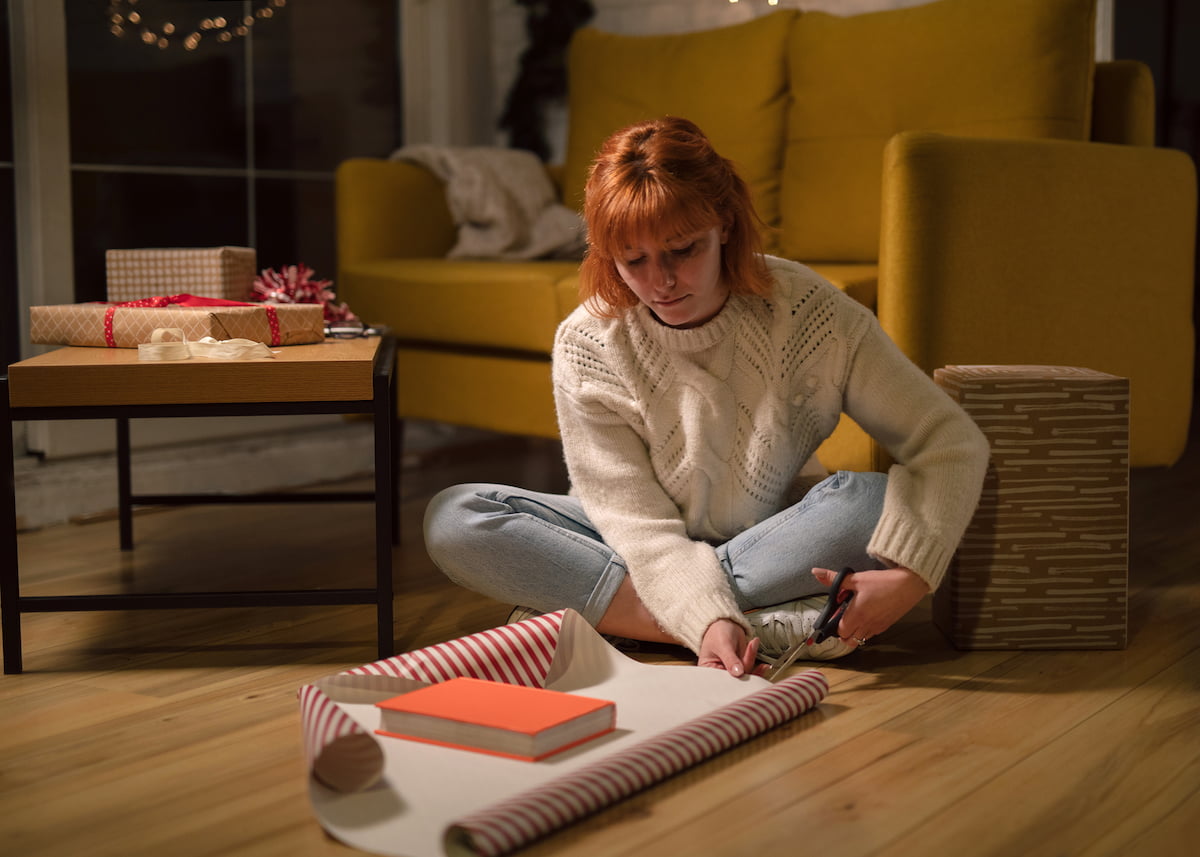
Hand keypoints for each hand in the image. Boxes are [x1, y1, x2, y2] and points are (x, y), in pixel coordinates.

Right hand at [697, 618, 764, 676]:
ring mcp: (732, 671)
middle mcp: (720, 673)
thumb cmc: (717, 632)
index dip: (732, 680)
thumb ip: (730, 659)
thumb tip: (739, 672)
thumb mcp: (723, 644)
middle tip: (751, 659)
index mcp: (709, 670)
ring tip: (752, 645)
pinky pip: (751, 670)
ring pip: (745, 674)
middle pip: (735, 679)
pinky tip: (762, 662)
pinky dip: (758, 665)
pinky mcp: (742, 667)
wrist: (725, 623)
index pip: (720, 681)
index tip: (741, 673)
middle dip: (746, 670)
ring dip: (751, 660)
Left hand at [811, 566, 928, 646]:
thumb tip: (816, 572)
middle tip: (842, 617)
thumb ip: (834, 578)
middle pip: (849, 640)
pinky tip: (867, 615)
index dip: (834, 625)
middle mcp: (867, 625)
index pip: (840, 631)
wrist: (910, 584)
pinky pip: (871, 634)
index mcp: (857, 615)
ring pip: (860, 639)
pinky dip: (865, 629)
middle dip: (843, 632)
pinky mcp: (886, 625)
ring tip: (854, 616)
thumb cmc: (883, 582)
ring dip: (854, 632)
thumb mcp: (857, 578)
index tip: (835, 614)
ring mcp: (878, 627)